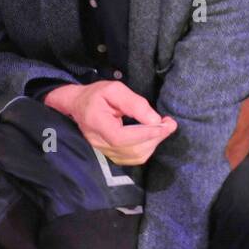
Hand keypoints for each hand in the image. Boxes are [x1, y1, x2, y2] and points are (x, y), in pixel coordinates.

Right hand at [46, 81, 176, 165]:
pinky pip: (132, 158)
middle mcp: (98, 142)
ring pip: (134, 156)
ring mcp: (104, 152)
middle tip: (170, 124)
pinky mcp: (110, 155)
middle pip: (131, 149)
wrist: (78, 105)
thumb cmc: (96, 95)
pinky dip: (147, 148)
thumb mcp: (114, 90)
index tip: (164, 124)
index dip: (145, 134)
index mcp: (96, 123)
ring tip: (163, 128)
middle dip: (155, 137)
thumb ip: (134, 103)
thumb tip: (155, 120)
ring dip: (153, 143)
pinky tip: (152, 136)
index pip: (121, 137)